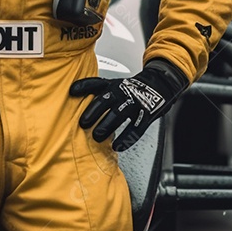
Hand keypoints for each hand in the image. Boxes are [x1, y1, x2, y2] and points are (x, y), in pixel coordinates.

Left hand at [69, 59, 188, 151]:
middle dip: (92, 112)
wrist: (160, 84)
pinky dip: (126, 138)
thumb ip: (95, 89)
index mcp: (113, 85)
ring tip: (97, 136)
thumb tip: (72, 94)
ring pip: (118, 115)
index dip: (83, 86)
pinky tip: (117, 146)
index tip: (71, 92)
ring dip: (106, 126)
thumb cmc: (131, 88)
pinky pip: (135, 128)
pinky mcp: (146, 114)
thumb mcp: (113, 84)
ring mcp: (134, 103)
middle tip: (83, 123)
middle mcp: (122, 92)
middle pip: (104, 100)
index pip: (96, 84)